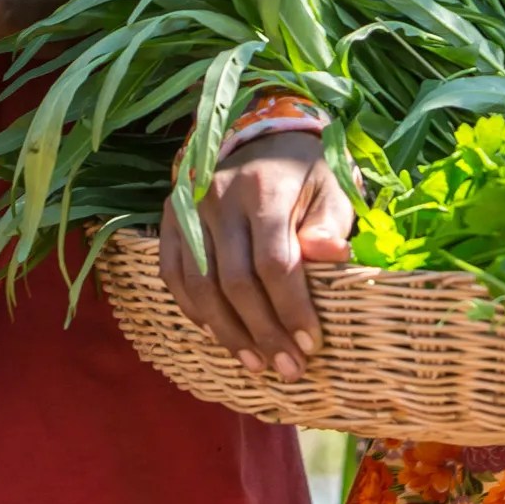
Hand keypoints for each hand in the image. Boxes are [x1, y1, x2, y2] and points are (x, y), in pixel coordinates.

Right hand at [161, 132, 352, 381]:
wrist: (260, 134)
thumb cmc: (304, 171)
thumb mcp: (331, 188)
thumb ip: (330, 224)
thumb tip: (334, 256)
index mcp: (264, 189)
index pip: (275, 263)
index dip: (292, 310)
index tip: (311, 344)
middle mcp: (219, 198)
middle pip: (236, 282)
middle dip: (264, 333)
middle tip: (288, 369)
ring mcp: (189, 209)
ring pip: (201, 286)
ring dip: (228, 333)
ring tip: (256, 364)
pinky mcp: (170, 219)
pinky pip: (174, 275)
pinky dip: (195, 311)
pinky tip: (220, 335)